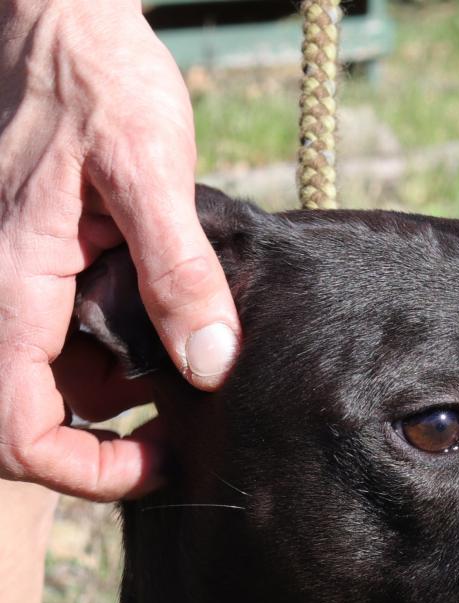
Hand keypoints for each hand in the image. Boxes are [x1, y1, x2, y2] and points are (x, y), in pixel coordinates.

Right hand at [0, 0, 239, 499]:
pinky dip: (110, 351)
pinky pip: (58, 341)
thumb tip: (210, 365)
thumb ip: (180, 272)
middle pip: (26, 421)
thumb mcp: (153, 173)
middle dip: (102, 444)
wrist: (57, 16)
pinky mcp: (30, 269)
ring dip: (114, 394)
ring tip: (183, 354)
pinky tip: (162, 318)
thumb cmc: (97, 78)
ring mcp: (10, 285)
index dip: (88, 472)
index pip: (19, 432)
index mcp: (11, 287)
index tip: (159, 459)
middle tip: (180, 423)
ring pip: (48, 384)